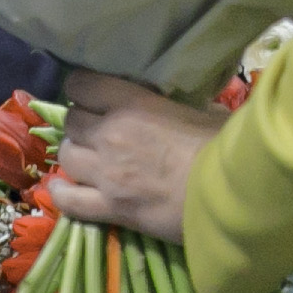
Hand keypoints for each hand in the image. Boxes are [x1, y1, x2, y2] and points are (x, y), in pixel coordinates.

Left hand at [41, 70, 221, 242]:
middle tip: (98, 132)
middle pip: (72, 121)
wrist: (230, 194)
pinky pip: (69, 201)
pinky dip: (62, 194)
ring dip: (75, 155)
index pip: (81, 84)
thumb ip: (180, 103)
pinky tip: (62, 189)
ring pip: (67, 156)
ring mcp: (106, 173)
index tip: (94, 96)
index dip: (84, 89)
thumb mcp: (204, 109)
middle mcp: (110, 134)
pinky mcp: (110, 207)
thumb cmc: (224, 146)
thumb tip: (179, 101)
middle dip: (82, 124)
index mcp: (131, 103)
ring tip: (87, 159)